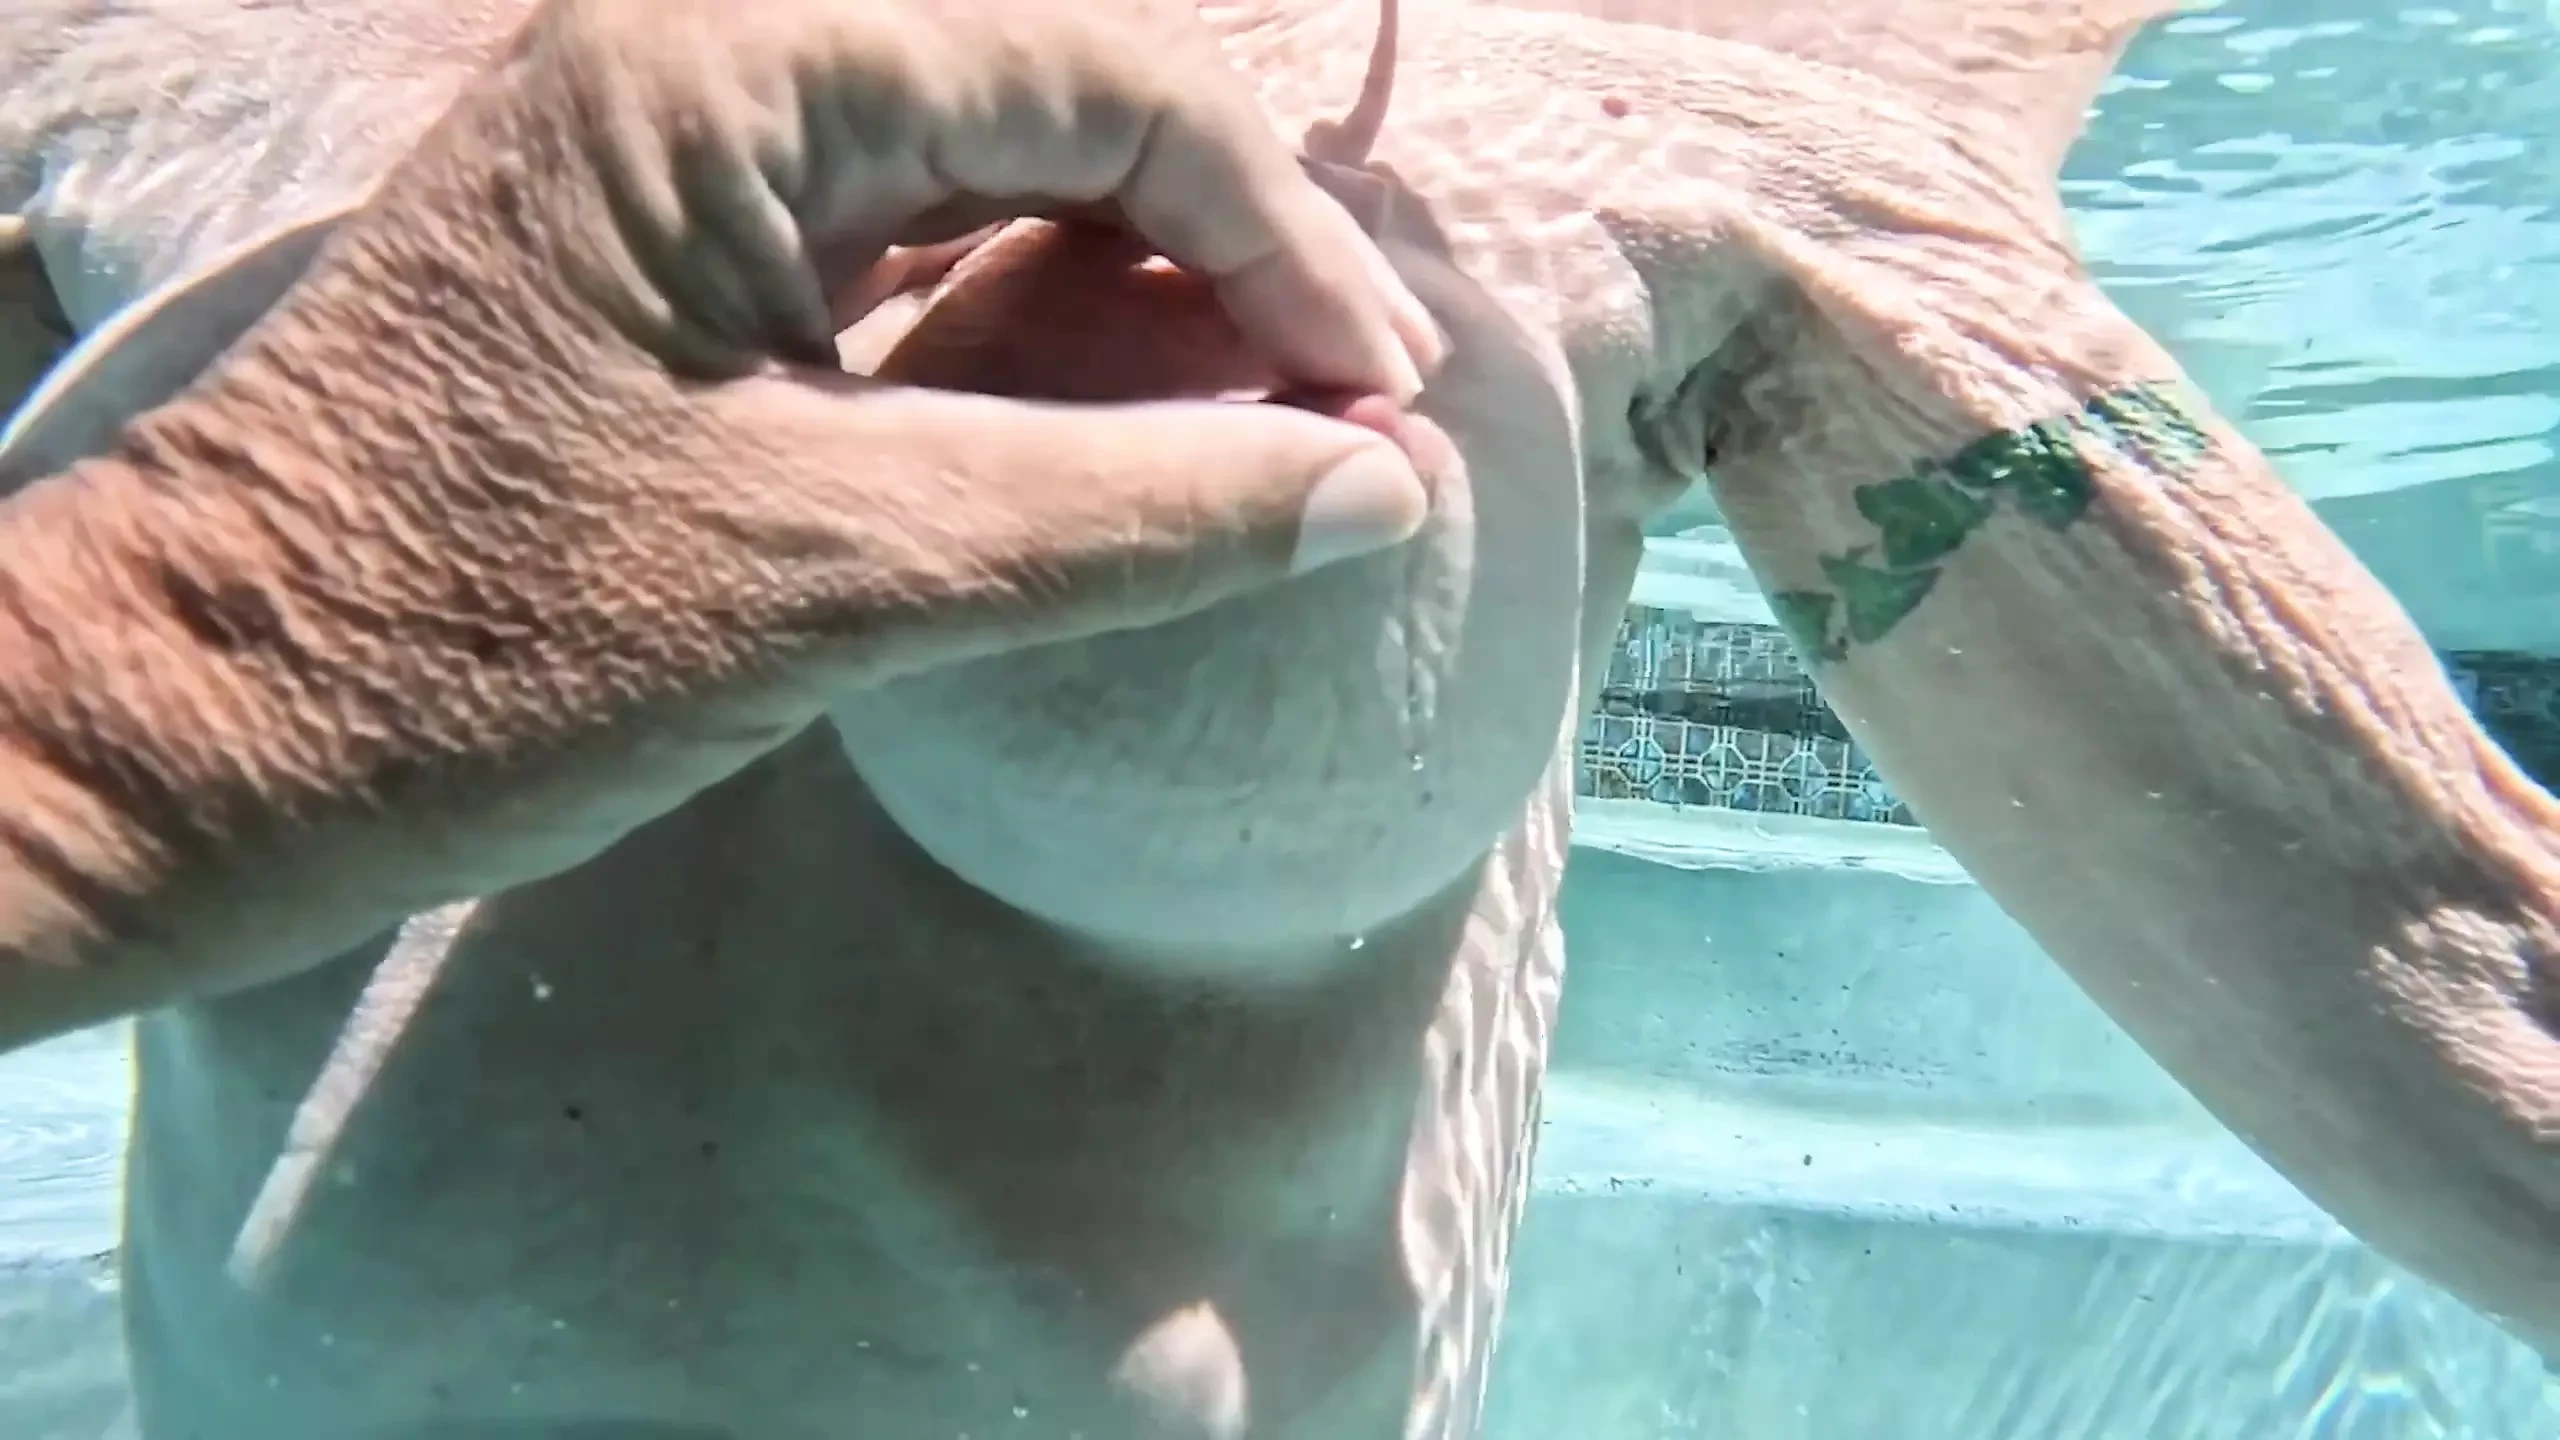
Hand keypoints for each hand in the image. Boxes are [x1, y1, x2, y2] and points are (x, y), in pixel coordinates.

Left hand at [0, 0, 1455, 1020]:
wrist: (200, 736)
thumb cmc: (473, 647)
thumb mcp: (837, 575)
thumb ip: (1133, 516)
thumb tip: (1381, 492)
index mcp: (726, 71)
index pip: (1096, 80)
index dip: (1273, 236)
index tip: (1373, 403)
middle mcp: (702, 63)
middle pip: (1051, 93)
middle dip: (1221, 240)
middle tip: (1346, 406)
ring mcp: (677, 155)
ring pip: (985, 165)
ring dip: (1138, 278)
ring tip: (1265, 412)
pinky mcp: (667, 259)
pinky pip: (904, 244)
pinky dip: (1032, 326)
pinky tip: (1116, 420)